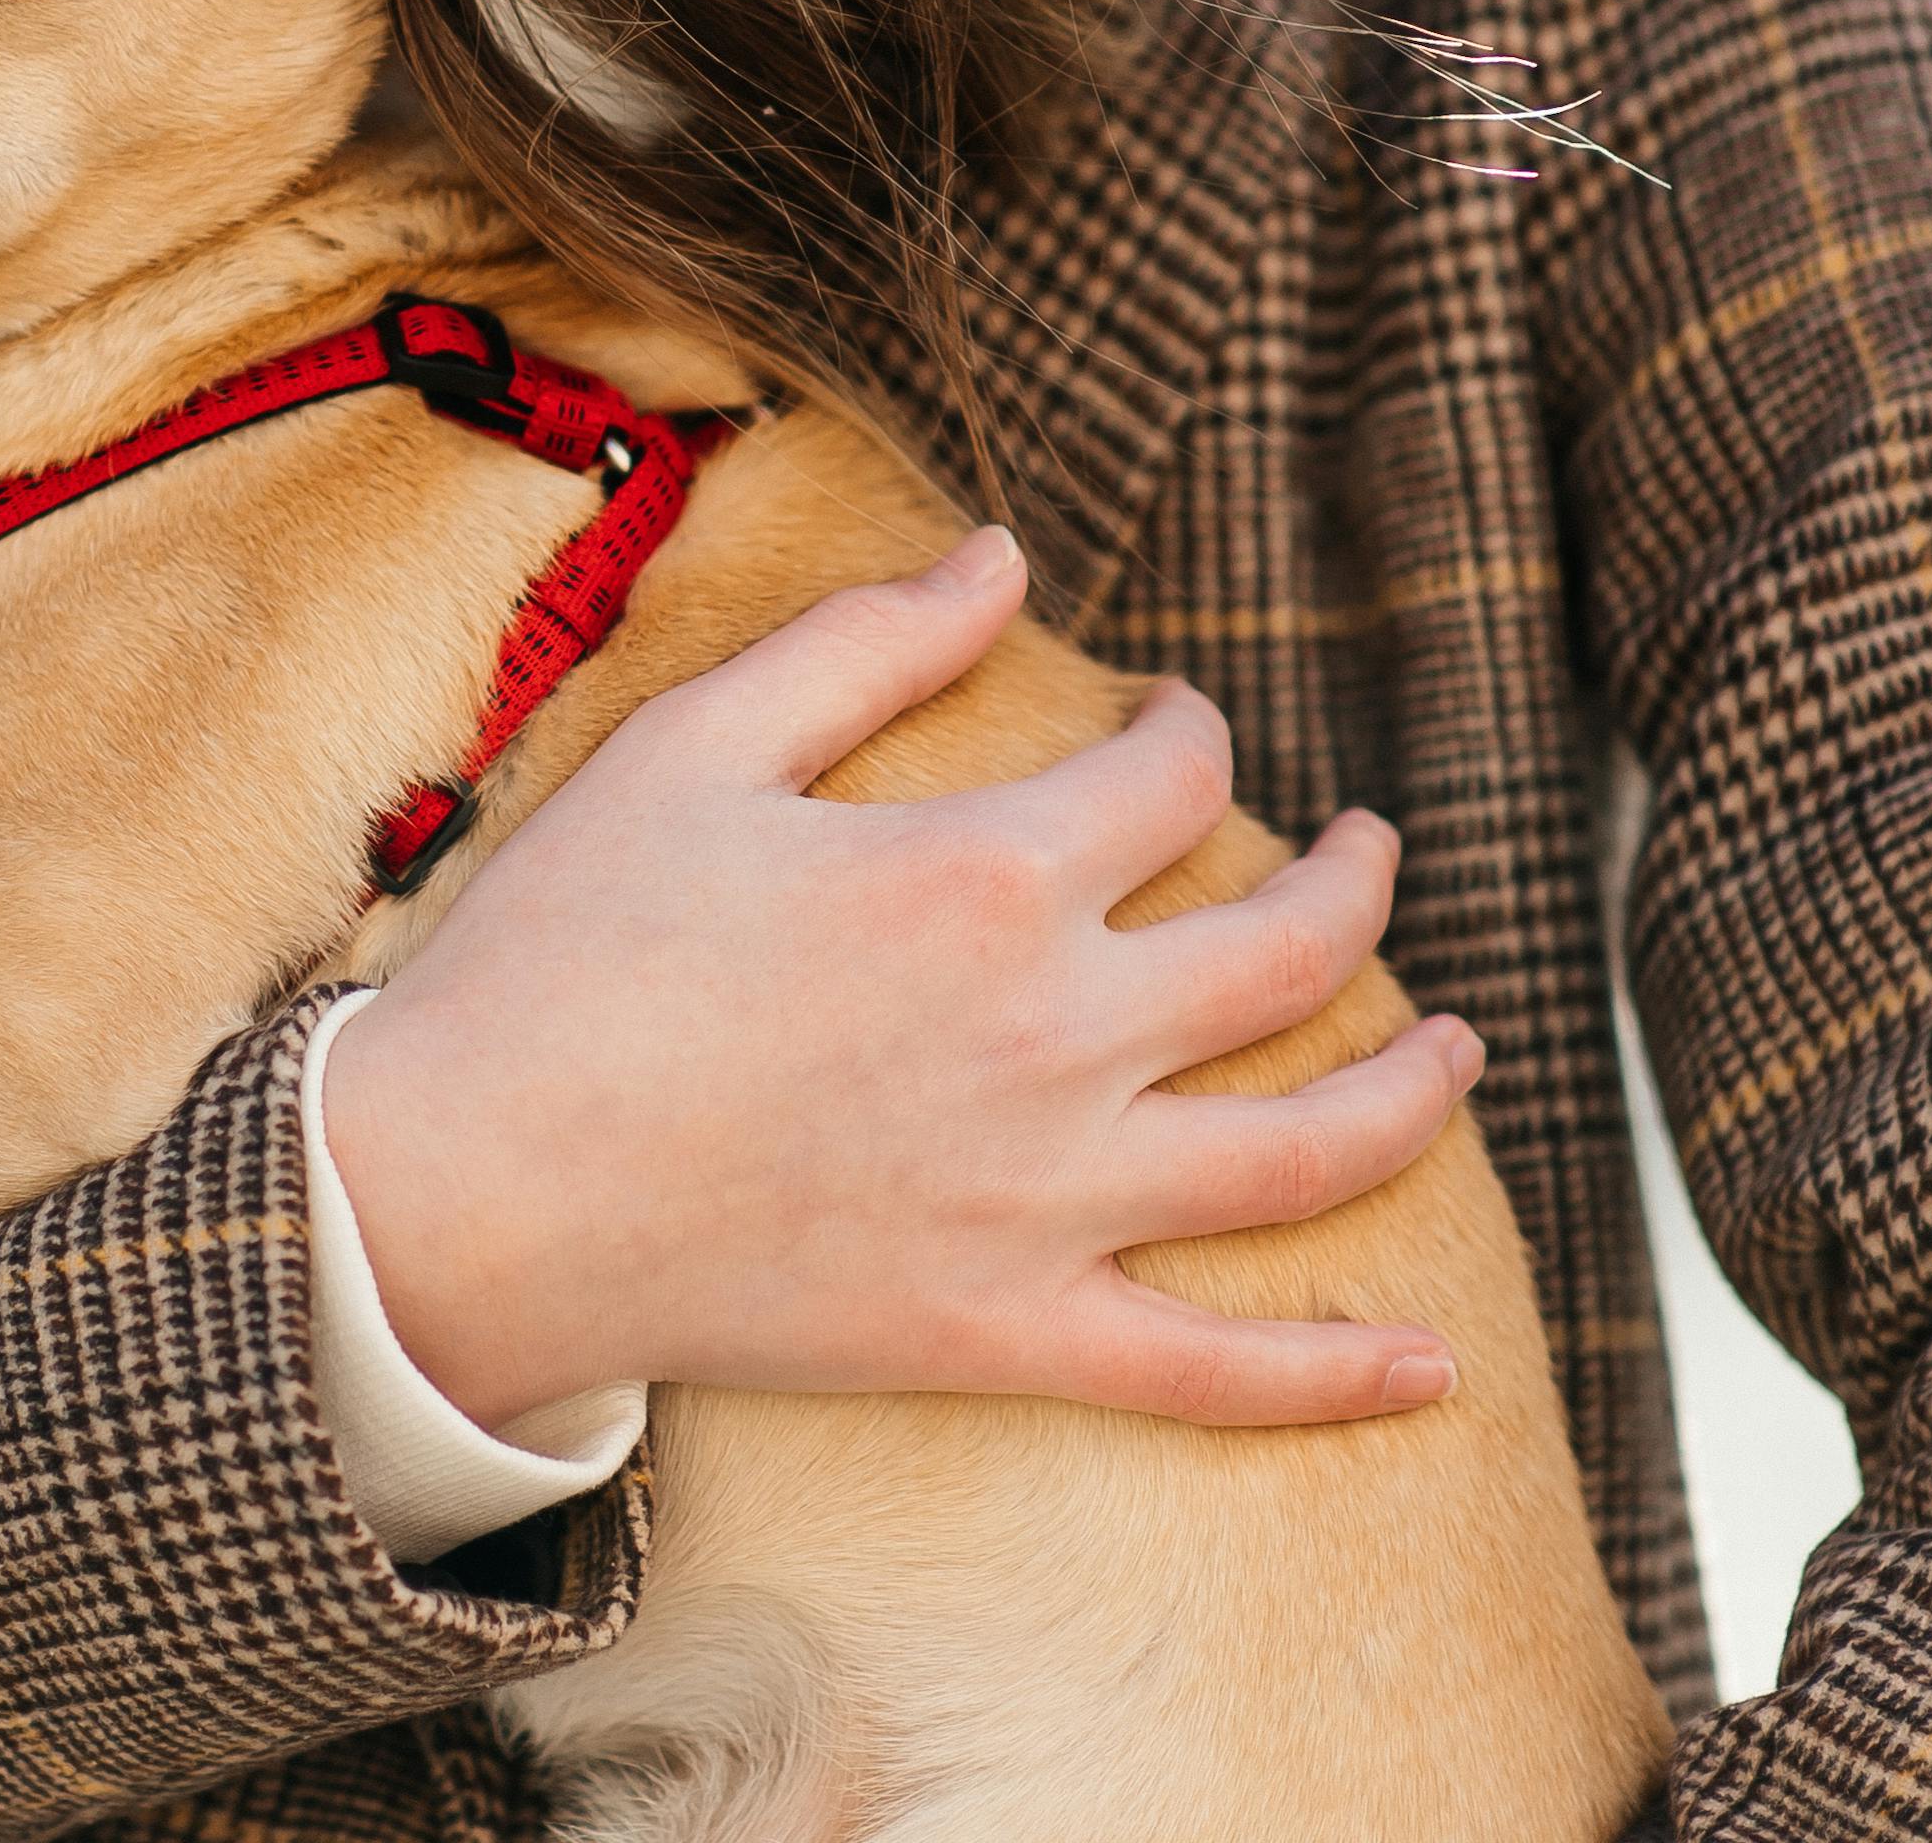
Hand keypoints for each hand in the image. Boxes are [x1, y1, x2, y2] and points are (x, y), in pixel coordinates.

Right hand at [320, 525, 1479, 1431]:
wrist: (468, 1192)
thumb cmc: (561, 956)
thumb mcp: (694, 749)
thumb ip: (864, 643)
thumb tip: (1004, 552)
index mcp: (983, 875)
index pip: (1172, 777)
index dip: (1194, 729)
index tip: (1172, 719)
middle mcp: (1054, 1035)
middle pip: (1287, 949)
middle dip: (1352, 879)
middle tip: (1368, 848)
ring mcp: (1046, 1199)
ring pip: (1305, 1151)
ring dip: (1411, 1091)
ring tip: (1463, 1051)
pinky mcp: (1005, 1330)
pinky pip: (1211, 1371)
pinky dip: (1334, 1379)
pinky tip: (1432, 1369)